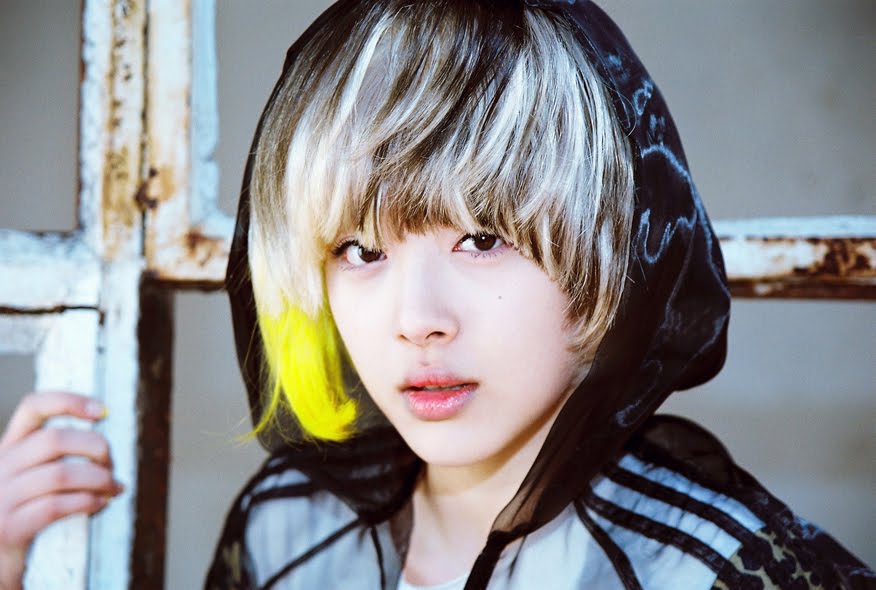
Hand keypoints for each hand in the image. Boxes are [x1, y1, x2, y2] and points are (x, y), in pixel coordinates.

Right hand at [0, 392, 121, 589]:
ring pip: (60, 474)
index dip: (69, 401)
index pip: (33, 407)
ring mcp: (1, 498)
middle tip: (111, 465)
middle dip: (95, 448)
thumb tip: (106, 445)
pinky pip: (55, 506)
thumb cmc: (24, 512)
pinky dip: (86, 502)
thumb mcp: (34, 476)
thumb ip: (58, 456)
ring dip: (98, 479)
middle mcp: (0, 467)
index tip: (102, 410)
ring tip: (113, 488)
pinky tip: (99, 504)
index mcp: (9, 447)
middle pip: (54, 440)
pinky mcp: (9, 527)